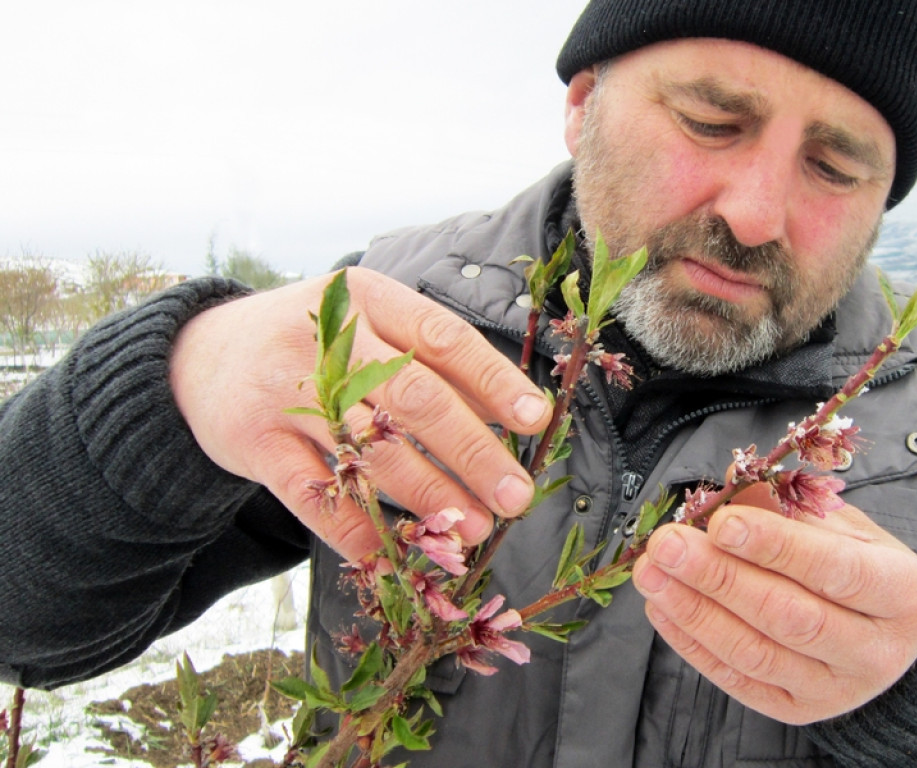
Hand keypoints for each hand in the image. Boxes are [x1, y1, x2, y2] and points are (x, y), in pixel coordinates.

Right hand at [170, 267, 550, 560]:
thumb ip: (433, 361)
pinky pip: (315, 495)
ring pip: (370, 451)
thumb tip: (512, 413)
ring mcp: (286, 391)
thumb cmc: (312, 346)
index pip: (443, 338)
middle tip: (514, 496)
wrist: (197, 358)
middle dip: (472, 452)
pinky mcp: (254, 442)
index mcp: (366, 299)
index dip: (494, 382)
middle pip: (414, 398)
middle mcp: (326, 341)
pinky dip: (357, 528)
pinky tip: (393, 552)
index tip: (535, 420)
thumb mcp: (368, 326)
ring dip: (428, 496)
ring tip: (473, 528)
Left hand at [632, 487, 916, 724]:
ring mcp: (836, 689)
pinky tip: (663, 607)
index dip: (776, 545)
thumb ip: (791, 508)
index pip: (837, 569)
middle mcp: (876, 650)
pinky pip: (737, 679)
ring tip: (654, 573)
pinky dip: (693, 643)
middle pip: (790, 616)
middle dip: (721, 577)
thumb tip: (728, 485)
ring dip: (695, 610)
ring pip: (757, 653)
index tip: (721, 522)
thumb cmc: (862, 569)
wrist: (886, 638)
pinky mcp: (797, 710)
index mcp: (902, 592)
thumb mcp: (846, 528)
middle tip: (669, 544)